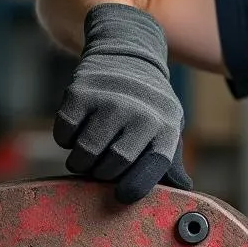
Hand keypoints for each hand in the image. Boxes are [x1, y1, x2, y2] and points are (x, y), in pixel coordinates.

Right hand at [54, 3, 192, 202]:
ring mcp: (110, 101)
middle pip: (112, 165)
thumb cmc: (147, 103)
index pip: (153, 167)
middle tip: (100, 165)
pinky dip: (65, 140)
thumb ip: (171, 160)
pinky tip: (76, 129)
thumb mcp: (166, 126)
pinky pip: (64, 135)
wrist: (126, 51)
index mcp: (166, 126)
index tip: (121, 195)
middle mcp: (140, 113)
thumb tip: (183, 189)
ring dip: (80, 162)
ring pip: (85, 154)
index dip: (136, 187)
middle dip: (102, 173)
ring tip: (86, 153)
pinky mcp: (80, 92)